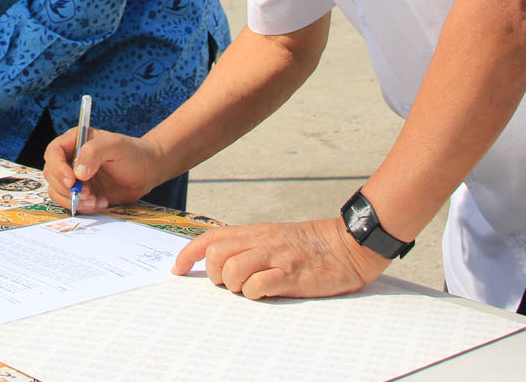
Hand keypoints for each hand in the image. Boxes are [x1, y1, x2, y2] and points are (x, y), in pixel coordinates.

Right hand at [42, 127, 163, 212]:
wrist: (146, 172)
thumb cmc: (133, 153)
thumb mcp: (115, 146)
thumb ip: (94, 152)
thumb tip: (78, 172)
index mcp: (74, 141)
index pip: (54, 153)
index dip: (58, 168)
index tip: (72, 181)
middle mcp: (70, 159)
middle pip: (52, 175)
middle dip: (67, 189)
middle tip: (88, 194)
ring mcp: (75, 177)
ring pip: (58, 192)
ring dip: (75, 200)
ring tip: (96, 201)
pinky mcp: (82, 192)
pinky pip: (72, 203)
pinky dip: (84, 207)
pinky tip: (101, 203)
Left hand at [170, 217, 390, 299]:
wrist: (348, 246)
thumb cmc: (311, 246)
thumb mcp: (274, 238)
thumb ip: (249, 245)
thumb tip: (219, 261)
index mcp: (254, 232)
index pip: (210, 237)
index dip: (189, 253)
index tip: (178, 268)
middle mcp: (261, 241)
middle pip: (216, 254)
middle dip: (215, 275)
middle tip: (230, 284)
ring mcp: (275, 257)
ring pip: (233, 270)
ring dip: (235, 286)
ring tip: (250, 289)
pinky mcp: (291, 275)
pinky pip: (258, 286)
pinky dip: (255, 294)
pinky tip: (266, 293)